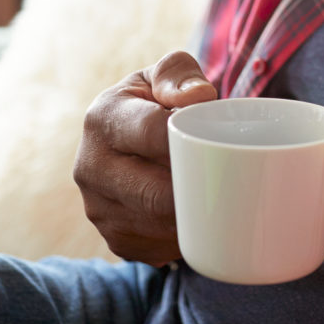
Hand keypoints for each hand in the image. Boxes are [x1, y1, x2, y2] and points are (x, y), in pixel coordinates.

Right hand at [73, 52, 217, 263]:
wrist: (128, 137)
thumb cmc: (158, 99)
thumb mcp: (166, 73)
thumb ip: (180, 74)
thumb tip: (199, 97)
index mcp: (103, 118)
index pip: (153, 134)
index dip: (193, 143)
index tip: (222, 145)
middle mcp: (90, 167)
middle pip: (157, 193)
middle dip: (198, 191)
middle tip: (233, 183)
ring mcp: (98, 209)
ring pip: (160, 227)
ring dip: (194, 220)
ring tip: (218, 199)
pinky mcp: (114, 239)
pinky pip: (158, 250)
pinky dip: (184, 239)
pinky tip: (198, 220)